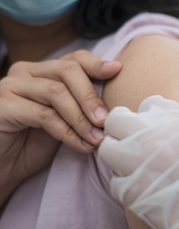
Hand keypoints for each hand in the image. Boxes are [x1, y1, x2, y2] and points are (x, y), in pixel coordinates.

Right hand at [0, 50, 121, 193]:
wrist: (3, 169)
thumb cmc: (35, 143)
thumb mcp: (65, 118)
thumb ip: (82, 103)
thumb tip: (118, 98)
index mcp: (42, 70)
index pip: (74, 59)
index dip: (96, 64)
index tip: (118, 70)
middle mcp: (24, 72)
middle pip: (67, 70)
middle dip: (91, 96)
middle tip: (106, 120)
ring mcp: (10, 86)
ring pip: (56, 93)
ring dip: (82, 118)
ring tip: (97, 137)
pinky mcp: (2, 106)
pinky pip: (44, 115)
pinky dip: (68, 132)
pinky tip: (82, 146)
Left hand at [99, 95, 178, 228]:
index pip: (150, 103)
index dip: (152, 116)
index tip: (158, 127)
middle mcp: (154, 136)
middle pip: (117, 119)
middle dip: (122, 128)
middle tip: (134, 141)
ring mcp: (138, 163)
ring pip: (107, 148)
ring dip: (117, 154)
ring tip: (133, 164)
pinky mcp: (130, 191)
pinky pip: (114, 181)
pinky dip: (123, 183)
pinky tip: (139, 188)